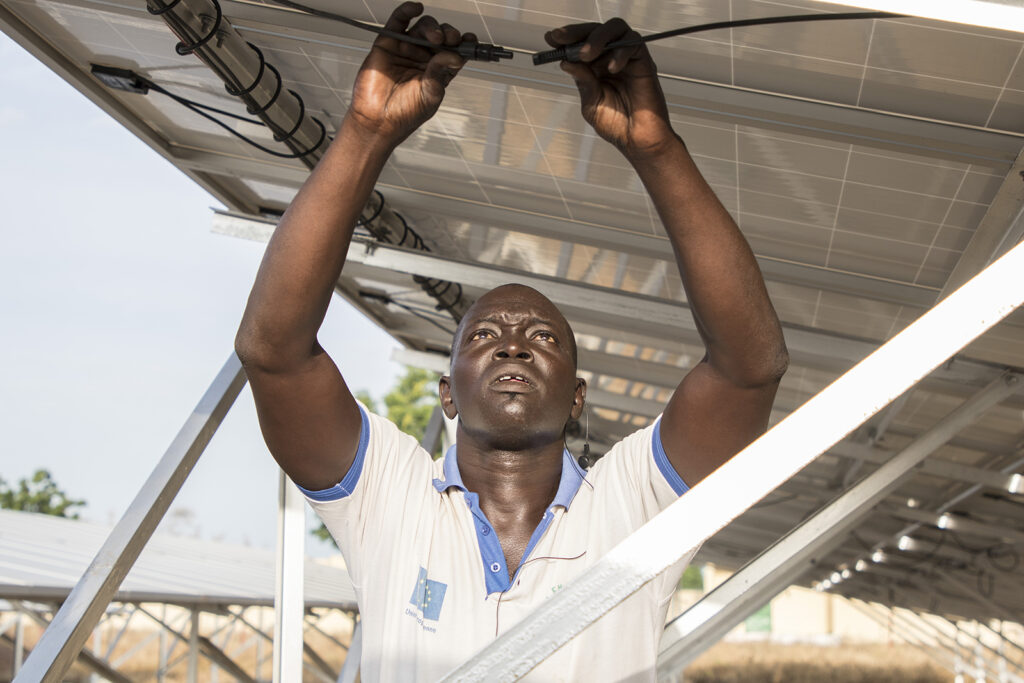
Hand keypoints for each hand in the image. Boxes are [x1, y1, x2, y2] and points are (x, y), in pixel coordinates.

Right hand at [347, 2, 470, 144]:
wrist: (377, 120)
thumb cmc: (404, 114)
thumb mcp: (430, 95)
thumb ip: (441, 73)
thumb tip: (455, 56)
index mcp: (439, 70)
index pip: (456, 51)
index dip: (465, 44)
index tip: (470, 41)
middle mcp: (424, 57)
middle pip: (442, 36)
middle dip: (450, 34)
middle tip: (451, 40)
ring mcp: (407, 48)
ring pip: (424, 27)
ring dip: (433, 27)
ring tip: (435, 37)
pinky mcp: (388, 43)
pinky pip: (399, 21)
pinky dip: (407, 10)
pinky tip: (416, 8)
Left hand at [545, 19, 675, 159]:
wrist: (638, 141)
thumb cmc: (617, 126)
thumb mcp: (591, 103)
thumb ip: (582, 81)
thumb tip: (566, 61)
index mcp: (595, 68)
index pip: (580, 43)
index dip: (566, 38)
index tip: (551, 38)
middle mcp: (611, 59)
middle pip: (596, 30)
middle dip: (576, 32)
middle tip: (562, 39)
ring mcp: (627, 59)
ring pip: (615, 29)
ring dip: (597, 38)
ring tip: (585, 54)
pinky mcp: (643, 62)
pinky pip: (633, 43)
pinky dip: (620, 52)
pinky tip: (612, 68)